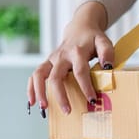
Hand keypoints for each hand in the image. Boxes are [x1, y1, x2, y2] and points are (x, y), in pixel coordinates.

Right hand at [27, 1, 113, 115]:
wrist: (81, 28)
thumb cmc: (93, 39)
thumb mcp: (103, 41)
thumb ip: (107, 52)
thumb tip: (107, 67)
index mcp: (77, 52)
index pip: (80, 71)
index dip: (85, 87)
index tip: (91, 100)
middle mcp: (61, 56)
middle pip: (56, 76)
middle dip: (60, 95)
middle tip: (67, 110)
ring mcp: (52, 59)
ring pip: (39, 74)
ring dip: (39, 91)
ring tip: (44, 107)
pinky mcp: (47, 63)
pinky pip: (34, 75)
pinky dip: (31, 88)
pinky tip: (32, 101)